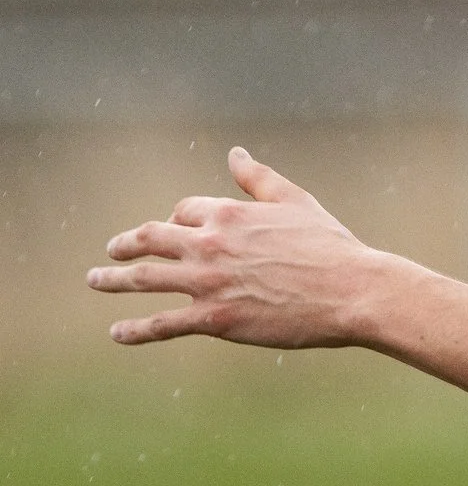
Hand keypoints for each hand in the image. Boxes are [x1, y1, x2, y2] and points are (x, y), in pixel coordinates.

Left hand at [89, 147, 390, 347]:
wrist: (352, 291)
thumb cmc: (331, 246)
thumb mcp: (296, 201)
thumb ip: (259, 179)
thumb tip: (234, 153)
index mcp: (230, 214)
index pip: (184, 211)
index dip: (177, 219)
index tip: (175, 229)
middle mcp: (210, 244)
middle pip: (150, 240)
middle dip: (125, 245)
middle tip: (112, 252)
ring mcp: (208, 283)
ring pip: (144, 280)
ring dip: (113, 279)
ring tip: (96, 280)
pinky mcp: (214, 320)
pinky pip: (162, 324)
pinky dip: (135, 330)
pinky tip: (118, 332)